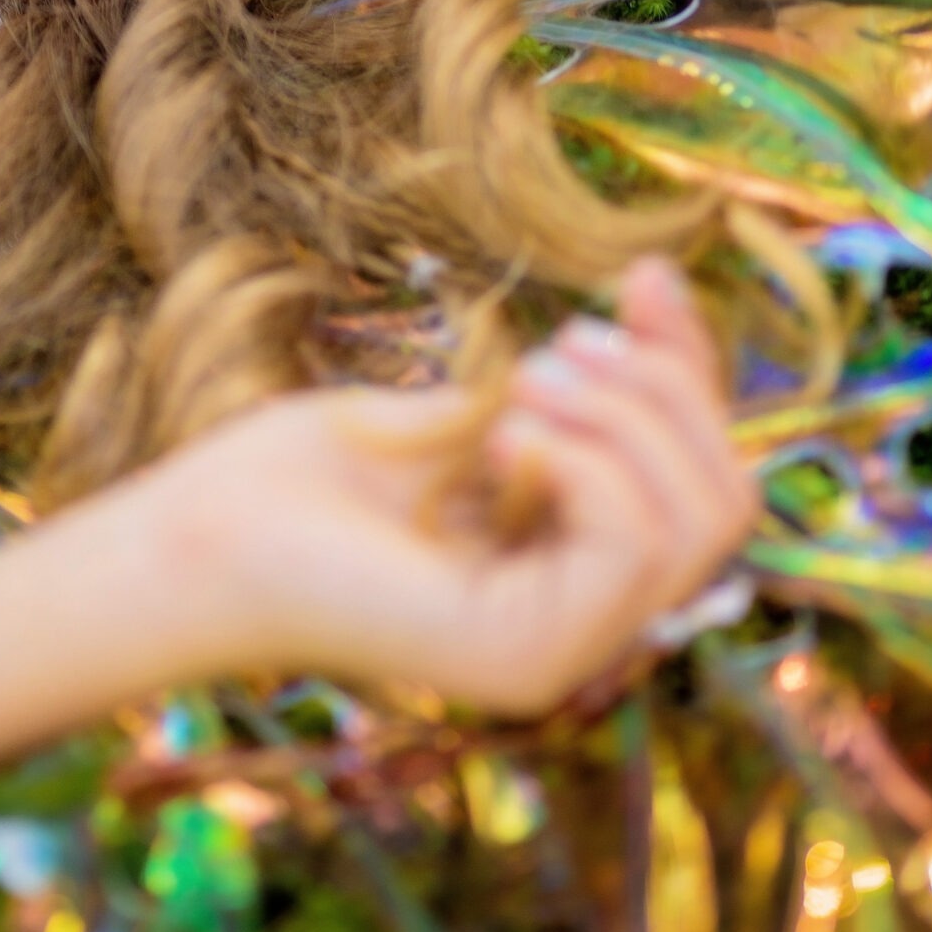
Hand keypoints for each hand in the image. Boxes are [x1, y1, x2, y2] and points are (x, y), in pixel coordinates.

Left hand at [151, 257, 757, 718]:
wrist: (202, 531)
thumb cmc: (312, 473)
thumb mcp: (476, 402)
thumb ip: (577, 389)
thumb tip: (661, 286)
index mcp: (577, 577)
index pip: (711, 484)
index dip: (694, 370)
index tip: (645, 276)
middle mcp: (586, 628)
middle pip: (729, 506)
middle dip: (666, 393)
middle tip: (553, 349)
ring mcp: (563, 653)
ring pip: (700, 522)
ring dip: (622, 418)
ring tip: (518, 386)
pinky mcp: (525, 654)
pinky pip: (631, 543)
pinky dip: (580, 460)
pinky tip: (497, 437)